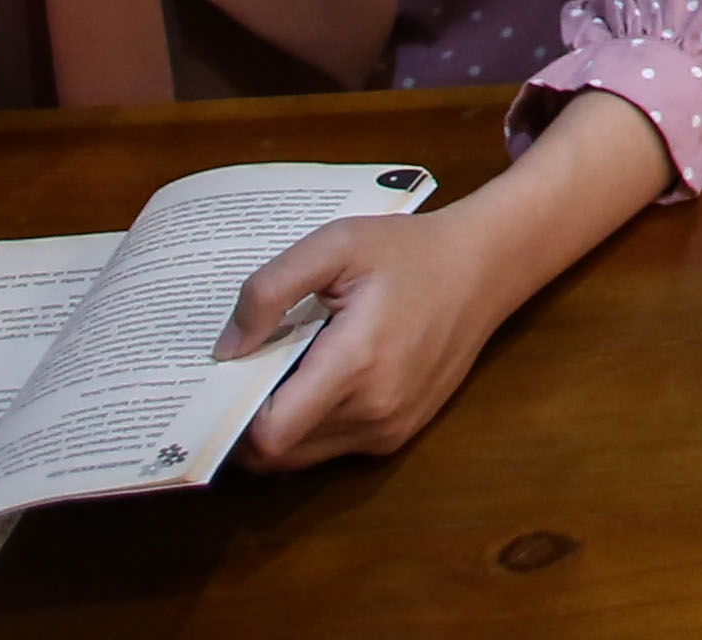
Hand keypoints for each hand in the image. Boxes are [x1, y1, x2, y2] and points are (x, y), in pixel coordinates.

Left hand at [225, 88, 667, 467]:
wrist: (484, 268)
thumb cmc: (406, 251)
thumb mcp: (335, 244)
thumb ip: (270, 290)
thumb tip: (225, 351)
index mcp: (356, 365)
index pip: (270, 436)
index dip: (232, 420)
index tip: (217, 385)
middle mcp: (374, 412)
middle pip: (279, 454)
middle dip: (249, 423)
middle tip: (240, 378)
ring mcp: (390, 429)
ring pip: (303, 457)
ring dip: (280, 427)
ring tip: (280, 373)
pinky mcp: (399, 435)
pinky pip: (333, 447)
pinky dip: (311, 426)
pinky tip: (317, 379)